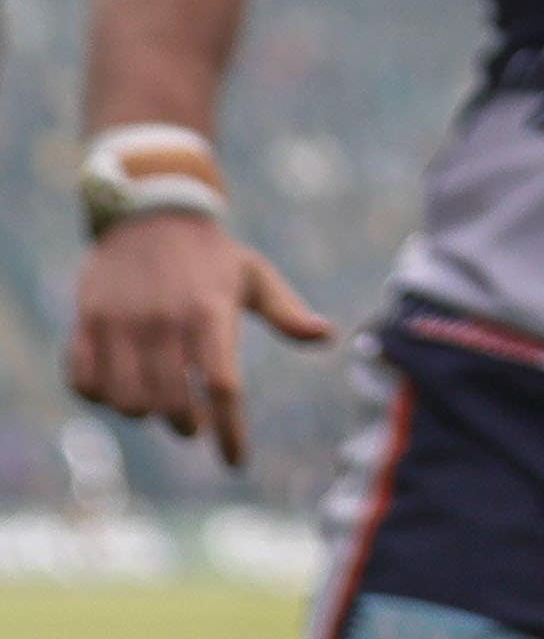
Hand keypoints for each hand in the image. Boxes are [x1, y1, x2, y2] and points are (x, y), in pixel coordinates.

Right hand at [66, 210, 331, 468]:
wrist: (151, 211)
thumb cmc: (211, 254)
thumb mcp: (254, 275)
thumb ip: (286, 312)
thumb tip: (330, 337)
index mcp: (212, 313)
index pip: (223, 387)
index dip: (230, 431)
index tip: (236, 463)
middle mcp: (167, 321)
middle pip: (173, 404)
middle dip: (186, 424)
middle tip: (193, 423)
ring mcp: (123, 322)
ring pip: (127, 400)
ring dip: (143, 414)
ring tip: (157, 404)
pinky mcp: (88, 321)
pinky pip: (84, 382)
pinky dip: (100, 397)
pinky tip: (116, 389)